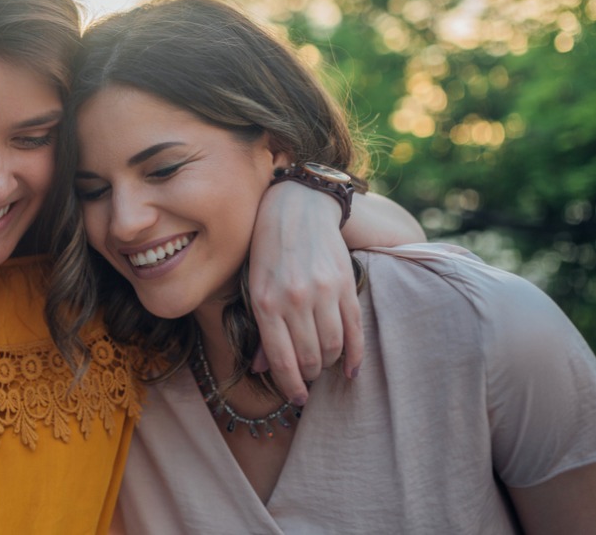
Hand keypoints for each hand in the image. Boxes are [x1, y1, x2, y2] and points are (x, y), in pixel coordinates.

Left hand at [248, 182, 363, 403]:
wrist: (296, 208)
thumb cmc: (267, 250)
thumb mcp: (253, 287)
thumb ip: (259, 328)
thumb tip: (259, 369)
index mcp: (265, 303)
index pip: (281, 359)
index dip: (291, 386)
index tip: (297, 399)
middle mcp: (293, 300)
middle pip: (309, 357)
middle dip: (310, 376)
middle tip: (309, 380)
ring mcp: (321, 292)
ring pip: (333, 347)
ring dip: (330, 365)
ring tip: (324, 367)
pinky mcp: (344, 284)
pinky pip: (354, 329)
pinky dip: (355, 354)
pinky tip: (351, 368)